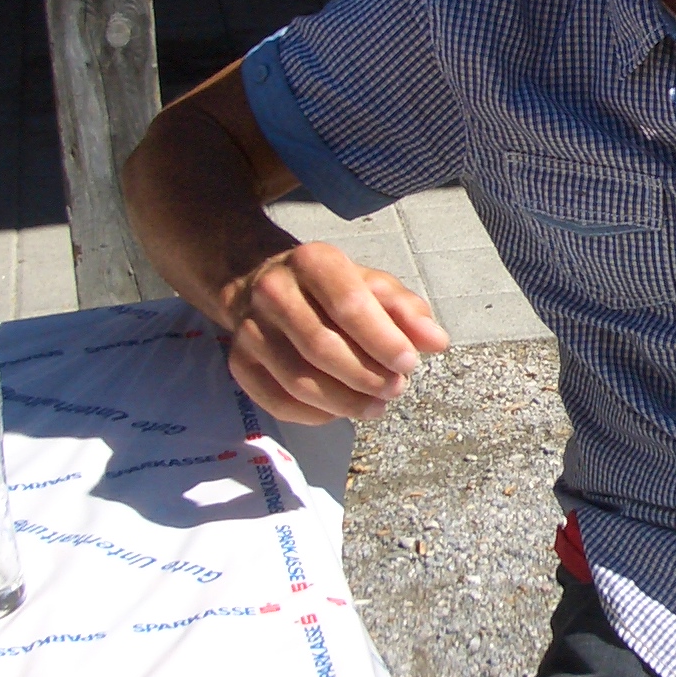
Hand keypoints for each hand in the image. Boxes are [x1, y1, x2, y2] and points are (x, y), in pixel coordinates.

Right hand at [220, 241, 449, 424]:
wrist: (264, 285)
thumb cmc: (332, 289)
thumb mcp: (373, 285)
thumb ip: (406, 310)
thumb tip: (436, 341)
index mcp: (312, 261)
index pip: (348, 305)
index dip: (382, 340)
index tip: (408, 363)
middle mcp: (274, 292)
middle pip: (322, 347)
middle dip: (366, 376)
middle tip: (395, 389)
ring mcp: (250, 329)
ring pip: (299, 380)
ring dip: (345, 402)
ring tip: (375, 406)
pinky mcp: (239, 364)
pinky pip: (278, 401)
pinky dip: (315, 415)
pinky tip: (340, 411)